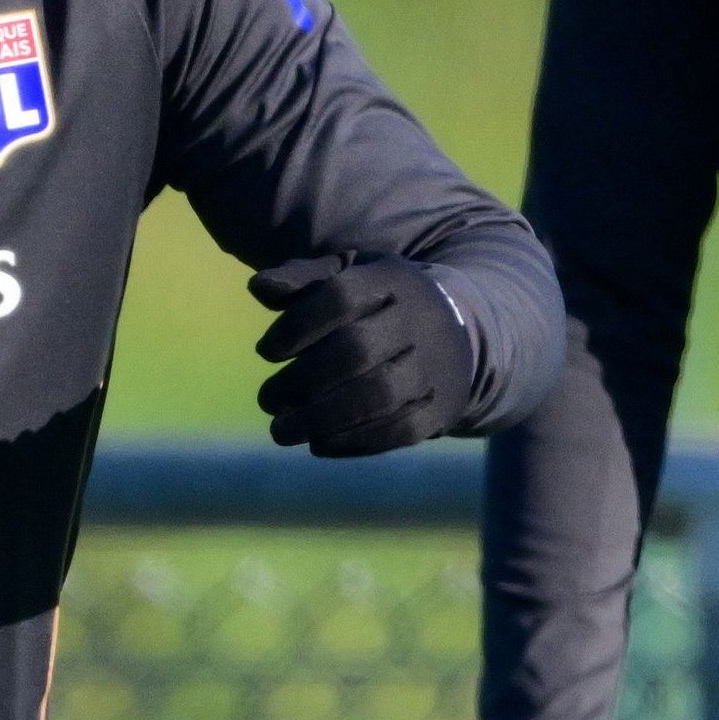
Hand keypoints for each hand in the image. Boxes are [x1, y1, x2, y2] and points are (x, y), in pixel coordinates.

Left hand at [251, 255, 473, 457]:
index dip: (297, 326)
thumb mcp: (348, 275)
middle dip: (302, 380)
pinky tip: (319, 443)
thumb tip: (259, 287)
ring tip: (281, 431)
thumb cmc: (380, 302)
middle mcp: (420, 320)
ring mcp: (436, 367)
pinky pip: (399, 431)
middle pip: (356, 351)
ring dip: (321, 419)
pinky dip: (354, 442)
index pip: (340, 298)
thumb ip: (302, 279)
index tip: (266, 351)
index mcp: (392, 279)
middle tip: (267, 400)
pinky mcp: (443, 407)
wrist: (460, 328)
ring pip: (378, 396)